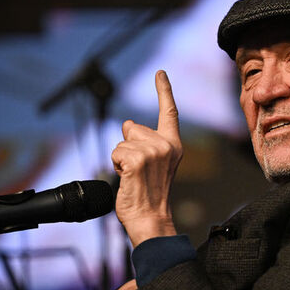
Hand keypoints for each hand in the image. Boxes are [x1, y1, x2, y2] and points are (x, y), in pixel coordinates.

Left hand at [111, 70, 181, 246]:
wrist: (150, 217)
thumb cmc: (149, 194)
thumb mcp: (151, 163)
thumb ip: (143, 142)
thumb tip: (127, 123)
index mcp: (174, 145)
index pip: (169, 112)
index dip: (164, 90)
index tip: (160, 73)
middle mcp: (167, 145)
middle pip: (132, 128)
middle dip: (127, 146)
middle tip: (138, 171)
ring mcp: (154, 152)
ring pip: (122, 141)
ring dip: (120, 159)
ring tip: (133, 177)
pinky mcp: (138, 160)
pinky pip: (116, 151)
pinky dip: (116, 165)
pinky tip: (128, 179)